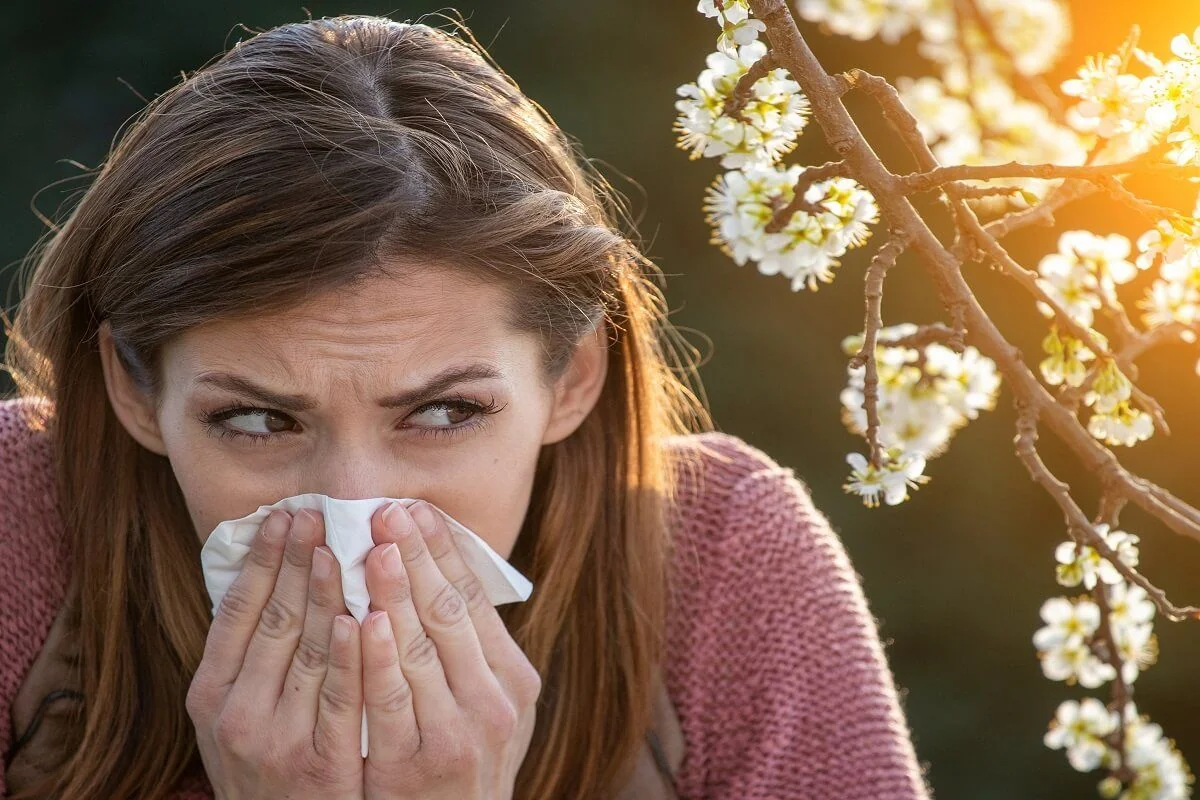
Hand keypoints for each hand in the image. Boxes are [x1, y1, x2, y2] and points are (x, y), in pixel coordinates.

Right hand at [187, 508, 365, 799]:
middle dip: (295, 561)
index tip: (283, 515)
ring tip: (337, 546)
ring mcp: (276, 739)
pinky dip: (345, 657)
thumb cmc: (266, 766)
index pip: (237, 611)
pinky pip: (336, 701)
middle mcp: (235, 713)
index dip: (261, 560)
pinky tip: (356, 619)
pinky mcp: (318, 765)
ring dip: (322, 594)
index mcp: (210, 693)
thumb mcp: (237, 714)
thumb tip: (275, 578)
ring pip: (304, 652)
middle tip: (316, 512)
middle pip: (271, 620)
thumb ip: (251, 658)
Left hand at [359, 500, 541, 799]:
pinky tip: (361, 620)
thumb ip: (472, 654)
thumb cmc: (463, 765)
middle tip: (387, 509)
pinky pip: (392, 701)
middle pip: (450, 611)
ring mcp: (459, 733)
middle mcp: (495, 701)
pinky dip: (377, 658)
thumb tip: (442, 577)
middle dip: (416, 555)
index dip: (443, 551)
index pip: (474, 598)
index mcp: (514, 678)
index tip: (416, 509)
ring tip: (372, 546)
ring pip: (422, 647)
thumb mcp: (489, 709)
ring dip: (395, 592)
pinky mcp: (417, 764)